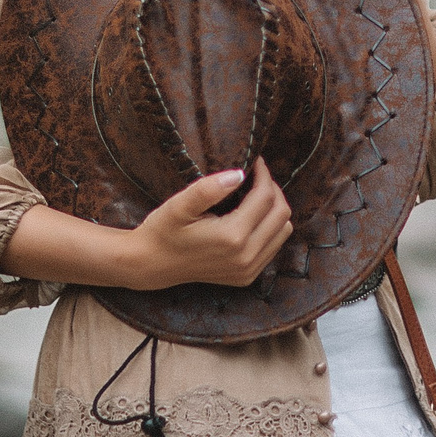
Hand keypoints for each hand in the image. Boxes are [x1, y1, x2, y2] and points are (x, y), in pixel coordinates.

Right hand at [119, 158, 293, 290]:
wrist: (152, 264)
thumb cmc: (163, 230)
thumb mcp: (180, 205)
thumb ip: (209, 188)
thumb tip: (240, 174)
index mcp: (232, 237)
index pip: (265, 197)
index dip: (264, 174)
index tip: (255, 160)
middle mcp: (246, 257)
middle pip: (281, 214)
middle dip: (273, 189)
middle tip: (256, 176)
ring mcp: (248, 270)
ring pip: (283, 231)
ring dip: (274, 209)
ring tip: (255, 194)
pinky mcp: (247, 276)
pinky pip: (274, 247)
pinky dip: (270, 228)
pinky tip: (251, 217)